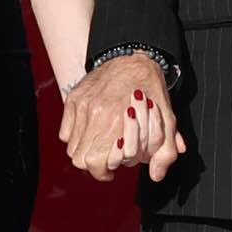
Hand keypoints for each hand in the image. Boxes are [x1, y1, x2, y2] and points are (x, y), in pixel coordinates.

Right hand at [59, 55, 186, 183]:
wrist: (135, 56)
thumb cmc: (150, 89)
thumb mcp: (167, 121)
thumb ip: (165, 152)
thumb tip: (156, 175)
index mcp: (117, 121)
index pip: (96, 163)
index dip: (104, 172)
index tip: (112, 171)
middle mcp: (95, 114)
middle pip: (81, 159)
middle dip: (94, 165)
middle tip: (106, 160)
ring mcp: (81, 106)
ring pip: (72, 147)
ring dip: (85, 152)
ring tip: (100, 146)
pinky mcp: (73, 99)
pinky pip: (65, 132)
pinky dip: (75, 138)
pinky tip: (91, 133)